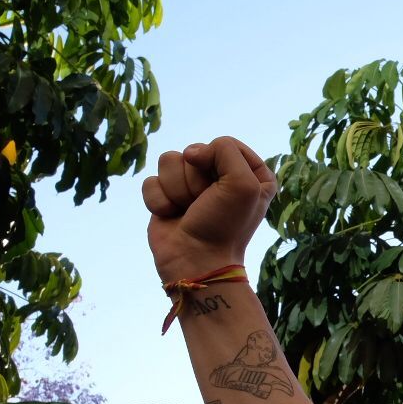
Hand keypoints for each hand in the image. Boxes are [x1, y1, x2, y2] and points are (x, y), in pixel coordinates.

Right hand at [144, 136, 277, 283]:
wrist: (196, 260)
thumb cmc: (225, 225)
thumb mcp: (244, 182)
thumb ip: (225, 150)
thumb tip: (190, 153)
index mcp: (250, 173)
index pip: (225, 143)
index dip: (218, 161)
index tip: (224, 186)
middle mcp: (221, 176)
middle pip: (194, 151)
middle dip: (196, 179)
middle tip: (205, 203)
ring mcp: (192, 186)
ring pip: (169, 161)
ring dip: (178, 189)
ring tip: (190, 210)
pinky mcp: (166, 196)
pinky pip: (151, 181)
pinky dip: (159, 200)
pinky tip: (172, 215)